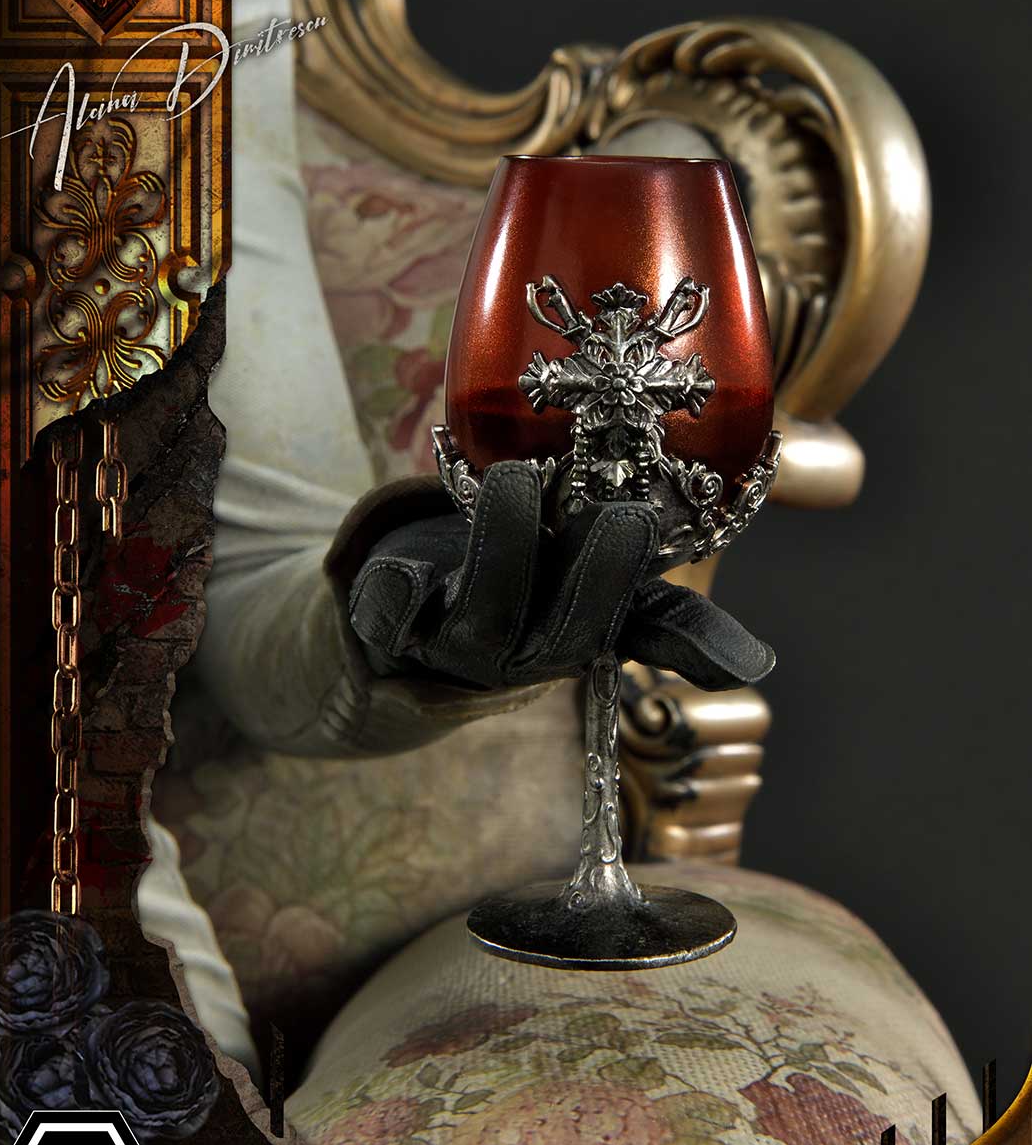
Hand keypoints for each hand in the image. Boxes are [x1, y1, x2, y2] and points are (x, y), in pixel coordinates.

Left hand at [344, 462, 772, 692]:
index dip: (649, 602)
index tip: (657, 531)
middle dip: (595, 579)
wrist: (412, 615)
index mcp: (572, 642)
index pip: (622, 631)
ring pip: (485, 614)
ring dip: (506, 549)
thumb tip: (756, 666)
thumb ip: (669, 620)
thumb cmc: (525, 593)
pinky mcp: (388, 624)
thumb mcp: (595, 598)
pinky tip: (410, 562)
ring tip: (519, 478)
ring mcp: (451, 643)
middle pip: (561, 633)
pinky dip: (397, 589)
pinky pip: (391, 615)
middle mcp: (517, 654)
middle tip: (623, 513)